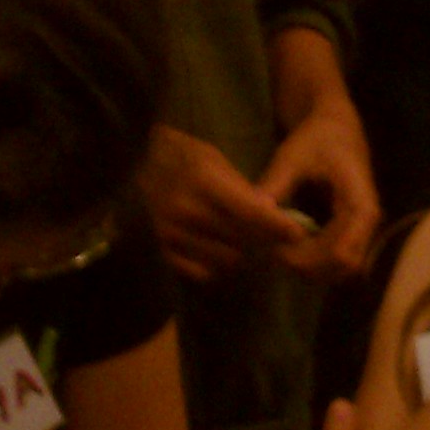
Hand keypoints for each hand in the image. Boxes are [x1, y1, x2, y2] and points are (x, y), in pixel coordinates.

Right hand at [139, 125, 307, 283]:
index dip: (277, 225)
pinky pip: (202, 272)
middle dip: (264, 239)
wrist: (131, 165)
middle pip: (241, 238)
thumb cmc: (182, 157)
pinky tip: (222, 251)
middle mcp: (186, 211)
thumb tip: (273, 215)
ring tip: (249, 242)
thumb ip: (242, 189)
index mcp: (202, 182)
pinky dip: (218, 266)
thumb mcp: (214, 159)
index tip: (298, 232)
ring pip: (226, 259)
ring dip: (243, 253)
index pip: (250, 212)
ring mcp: (172, 234)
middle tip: (277, 238)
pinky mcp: (163, 251)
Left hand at [254, 103, 378, 281]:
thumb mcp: (292, 155)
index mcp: (359, 203)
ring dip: (309, 267)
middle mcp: (366, 223)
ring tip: (277, 248)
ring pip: (339, 268)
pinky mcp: (350, 232)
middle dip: (307, 267)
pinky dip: (311, 260)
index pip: (344, 253)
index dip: (310, 260)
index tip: (279, 250)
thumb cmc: (316, 137)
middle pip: (342, 267)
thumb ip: (276, 183)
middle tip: (271, 252)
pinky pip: (335, 259)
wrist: (335, 127)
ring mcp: (360, 230)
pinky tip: (286, 245)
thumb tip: (255, 211)